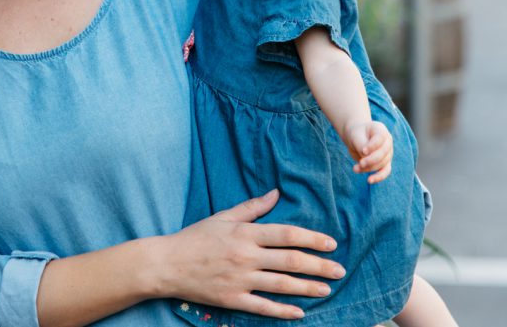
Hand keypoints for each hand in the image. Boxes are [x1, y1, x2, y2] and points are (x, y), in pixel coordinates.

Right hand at [157, 189, 345, 319]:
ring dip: (307, 287)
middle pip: (290, 261)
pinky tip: (299, 312)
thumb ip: (252, 207)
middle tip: (339, 270)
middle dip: (318, 266)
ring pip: (281, 284)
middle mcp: (246, 255)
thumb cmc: (196, 237)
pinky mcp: (232, 298)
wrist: (167, 263)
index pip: (287, 234)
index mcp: (245, 233)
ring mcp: (239, 279)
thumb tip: (275, 193)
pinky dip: (282, 310)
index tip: (331, 244)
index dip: (312, 239)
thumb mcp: (223, 217)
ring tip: (326, 289)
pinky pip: (262, 306)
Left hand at [346, 121, 392, 183]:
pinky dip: (378, 177)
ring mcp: (388, 153)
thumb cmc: (356, 134)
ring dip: (368, 168)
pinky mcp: (385, 163)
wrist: (357, 138)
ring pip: (382, 163)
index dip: (373, 146)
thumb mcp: (355, 136)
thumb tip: (365, 157)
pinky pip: (385, 171)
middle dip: (371, 160)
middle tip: (360, 163)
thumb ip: (361, 144)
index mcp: (381, 130)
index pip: (380, 138)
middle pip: (383, 153)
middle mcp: (387, 142)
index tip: (363, 151)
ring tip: (355, 168)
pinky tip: (369, 180)